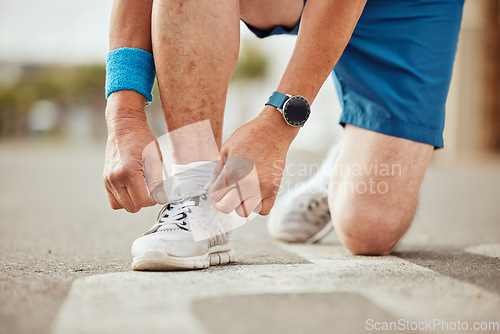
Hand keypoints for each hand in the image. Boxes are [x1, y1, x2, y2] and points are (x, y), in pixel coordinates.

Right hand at [103, 92, 166, 212]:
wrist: (124, 126)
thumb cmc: (143, 140)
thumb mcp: (155, 159)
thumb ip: (157, 182)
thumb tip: (161, 200)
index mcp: (129, 172)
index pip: (143, 201)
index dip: (154, 199)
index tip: (159, 191)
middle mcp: (115, 178)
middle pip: (133, 207)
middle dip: (144, 201)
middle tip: (150, 188)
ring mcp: (108, 180)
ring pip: (122, 206)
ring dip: (134, 201)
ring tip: (141, 186)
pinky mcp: (105, 180)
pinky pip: (114, 200)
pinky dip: (124, 198)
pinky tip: (132, 187)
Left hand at [206, 106, 298, 215]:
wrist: (273, 130)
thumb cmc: (249, 136)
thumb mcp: (226, 149)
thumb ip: (217, 171)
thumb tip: (208, 188)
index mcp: (232, 172)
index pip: (214, 195)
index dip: (213, 191)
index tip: (217, 186)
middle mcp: (246, 183)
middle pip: (226, 207)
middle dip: (222, 201)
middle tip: (225, 194)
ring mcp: (261, 188)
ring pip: (244, 212)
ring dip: (239, 204)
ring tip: (241, 192)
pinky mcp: (274, 189)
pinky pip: (263, 210)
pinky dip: (257, 206)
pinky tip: (254, 195)